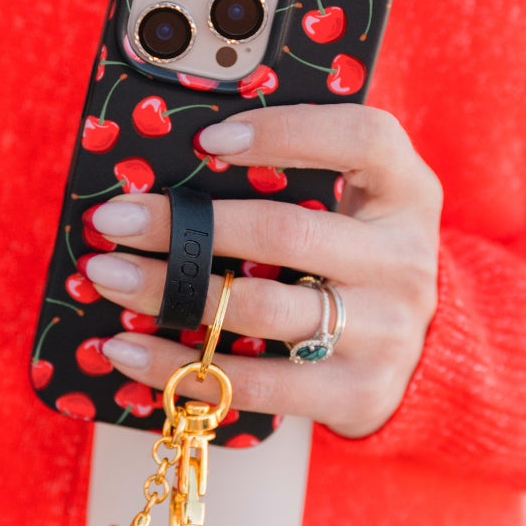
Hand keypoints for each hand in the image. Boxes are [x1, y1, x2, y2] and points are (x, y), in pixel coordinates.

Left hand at [80, 103, 442, 437]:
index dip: (286, 132)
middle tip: (112, 221)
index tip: (205, 140)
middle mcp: (405, 259)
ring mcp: (386, 331)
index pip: (363, 138)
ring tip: (108, 277)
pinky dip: (181, 367)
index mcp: (407, 192)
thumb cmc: (357, 255)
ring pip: (262, 308)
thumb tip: (178, 162)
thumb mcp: (354, 203)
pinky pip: (257, 383)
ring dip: (170, 293)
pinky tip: (126, 350)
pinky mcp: (358, 392)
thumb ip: (301, 174)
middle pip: (286, 232)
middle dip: (187, 226)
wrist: (418, 353)